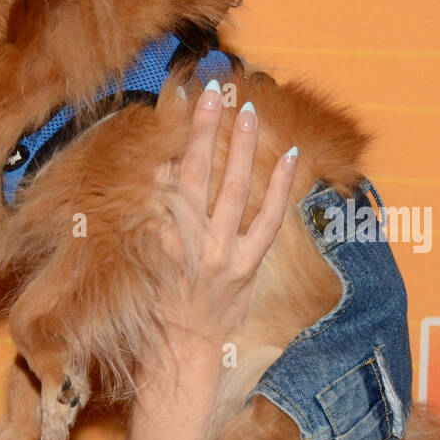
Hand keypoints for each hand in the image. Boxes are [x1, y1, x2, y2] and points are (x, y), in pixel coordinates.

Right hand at [151, 82, 297, 355]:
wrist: (180, 350)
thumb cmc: (161, 302)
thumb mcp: (148, 257)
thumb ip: (157, 214)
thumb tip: (161, 171)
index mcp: (160, 234)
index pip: (168, 175)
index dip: (177, 137)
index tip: (184, 101)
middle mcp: (187, 241)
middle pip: (196, 173)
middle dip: (205, 130)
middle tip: (214, 90)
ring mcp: (219, 255)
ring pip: (232, 190)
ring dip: (239, 147)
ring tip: (247, 110)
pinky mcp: (245, 268)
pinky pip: (267, 221)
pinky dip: (280, 188)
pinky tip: (291, 156)